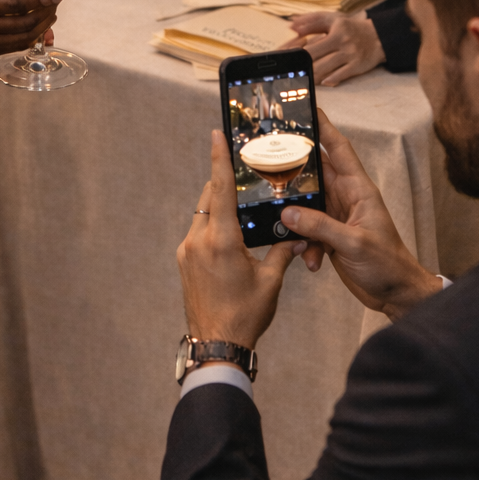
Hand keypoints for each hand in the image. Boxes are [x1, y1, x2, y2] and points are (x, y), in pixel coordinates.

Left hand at [178, 130, 299, 350]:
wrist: (216, 344)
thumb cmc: (245, 315)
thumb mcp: (270, 281)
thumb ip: (282, 252)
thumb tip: (295, 236)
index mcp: (222, 240)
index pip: (220, 189)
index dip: (219, 159)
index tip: (216, 135)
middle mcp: (198, 240)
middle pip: (210, 198)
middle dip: (224, 183)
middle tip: (242, 170)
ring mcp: (186, 251)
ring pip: (202, 214)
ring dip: (218, 206)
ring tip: (240, 205)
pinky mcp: (183, 261)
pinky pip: (198, 232)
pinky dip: (212, 225)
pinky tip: (229, 234)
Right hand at [279, 112, 440, 320]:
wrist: (396, 294)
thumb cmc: (387, 264)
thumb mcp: (353, 243)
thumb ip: (320, 227)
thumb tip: (288, 214)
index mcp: (359, 190)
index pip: (340, 150)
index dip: (325, 128)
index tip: (308, 108)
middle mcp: (346, 198)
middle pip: (316, 173)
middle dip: (295, 168)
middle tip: (269, 157)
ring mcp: (337, 216)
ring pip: (306, 204)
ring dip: (296, 217)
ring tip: (286, 227)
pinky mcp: (330, 235)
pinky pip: (308, 230)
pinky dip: (304, 244)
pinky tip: (309, 260)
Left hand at [286, 12, 384, 85]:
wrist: (379, 36)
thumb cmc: (351, 27)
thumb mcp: (332, 19)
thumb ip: (311, 22)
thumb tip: (291, 26)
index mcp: (335, 32)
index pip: (310, 47)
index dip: (297, 55)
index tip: (288, 60)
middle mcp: (343, 44)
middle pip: (315, 60)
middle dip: (303, 67)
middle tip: (293, 73)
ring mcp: (350, 57)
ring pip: (325, 70)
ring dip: (312, 76)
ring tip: (304, 78)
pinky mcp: (357, 67)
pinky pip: (339, 76)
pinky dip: (328, 80)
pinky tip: (321, 82)